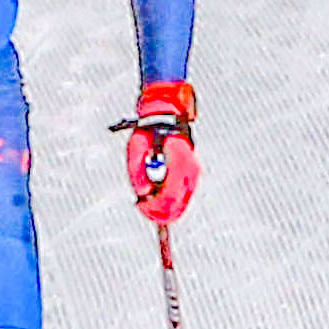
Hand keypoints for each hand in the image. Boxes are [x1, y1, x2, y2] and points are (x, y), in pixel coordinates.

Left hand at [120, 83, 199, 225]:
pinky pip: (184, 195)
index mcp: (176, 162)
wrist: (166, 116)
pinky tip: (160, 198)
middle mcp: (189, 169)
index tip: (141, 206)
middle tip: (145, 211)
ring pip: (182, 202)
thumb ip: (138, 172)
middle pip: (178, 204)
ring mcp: (193, 171)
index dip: (154, 208)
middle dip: (161, 213)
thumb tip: (144, 194)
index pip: (169, 196)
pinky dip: (173, 201)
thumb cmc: (148, 131)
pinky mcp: (193, 173)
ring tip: (149, 205)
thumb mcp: (135, 149)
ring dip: (167, 208)